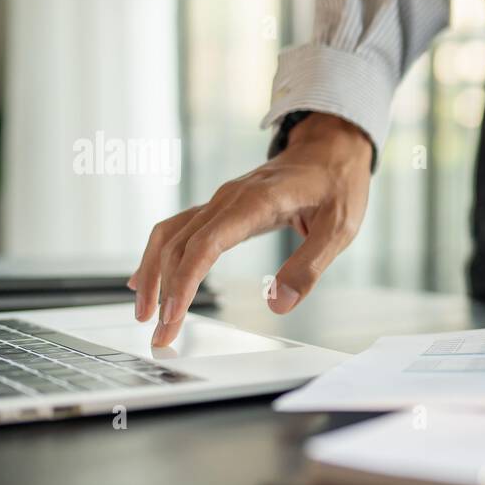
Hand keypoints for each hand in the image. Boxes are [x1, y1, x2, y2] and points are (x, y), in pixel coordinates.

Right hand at [130, 112, 372, 346]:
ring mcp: (221, 201)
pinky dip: (159, 255)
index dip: (185, 281)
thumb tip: (278, 304)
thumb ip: (309, 267)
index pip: (206, 244)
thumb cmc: (338, 186)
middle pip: (180, 245)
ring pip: (171, 236)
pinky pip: (179, 229)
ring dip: (154, 275)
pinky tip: (147, 278)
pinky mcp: (222, 207)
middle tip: (160, 334)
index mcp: (256, 202)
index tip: (173, 315)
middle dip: (164, 292)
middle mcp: (228, 198)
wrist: (331, 150)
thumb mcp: (340, 229)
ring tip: (144, 314)